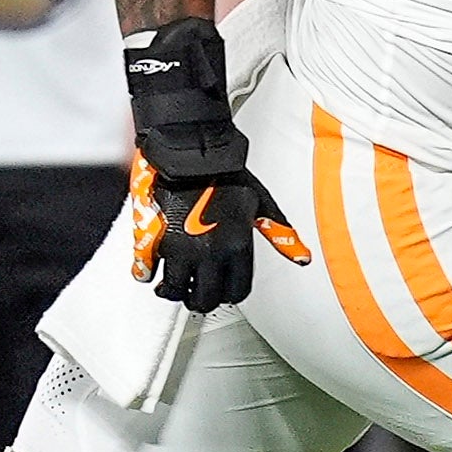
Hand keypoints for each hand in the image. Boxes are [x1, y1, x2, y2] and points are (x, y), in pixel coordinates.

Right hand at [122, 17, 309, 314]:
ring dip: (172, 291)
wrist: (192, 151)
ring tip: (171, 283)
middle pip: (206, 300)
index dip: (228, 294)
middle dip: (200, 299)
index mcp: (239, 247)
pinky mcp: (156, 240)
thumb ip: (279, 233)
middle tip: (193, 291)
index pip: (237, 293)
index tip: (220, 288)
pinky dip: (149, 276)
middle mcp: (211, 254)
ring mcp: (181, 250)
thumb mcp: (260, 202)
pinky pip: (148, 274)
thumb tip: (303, 259)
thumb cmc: (228, 173)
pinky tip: (152, 270)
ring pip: (175, 293)